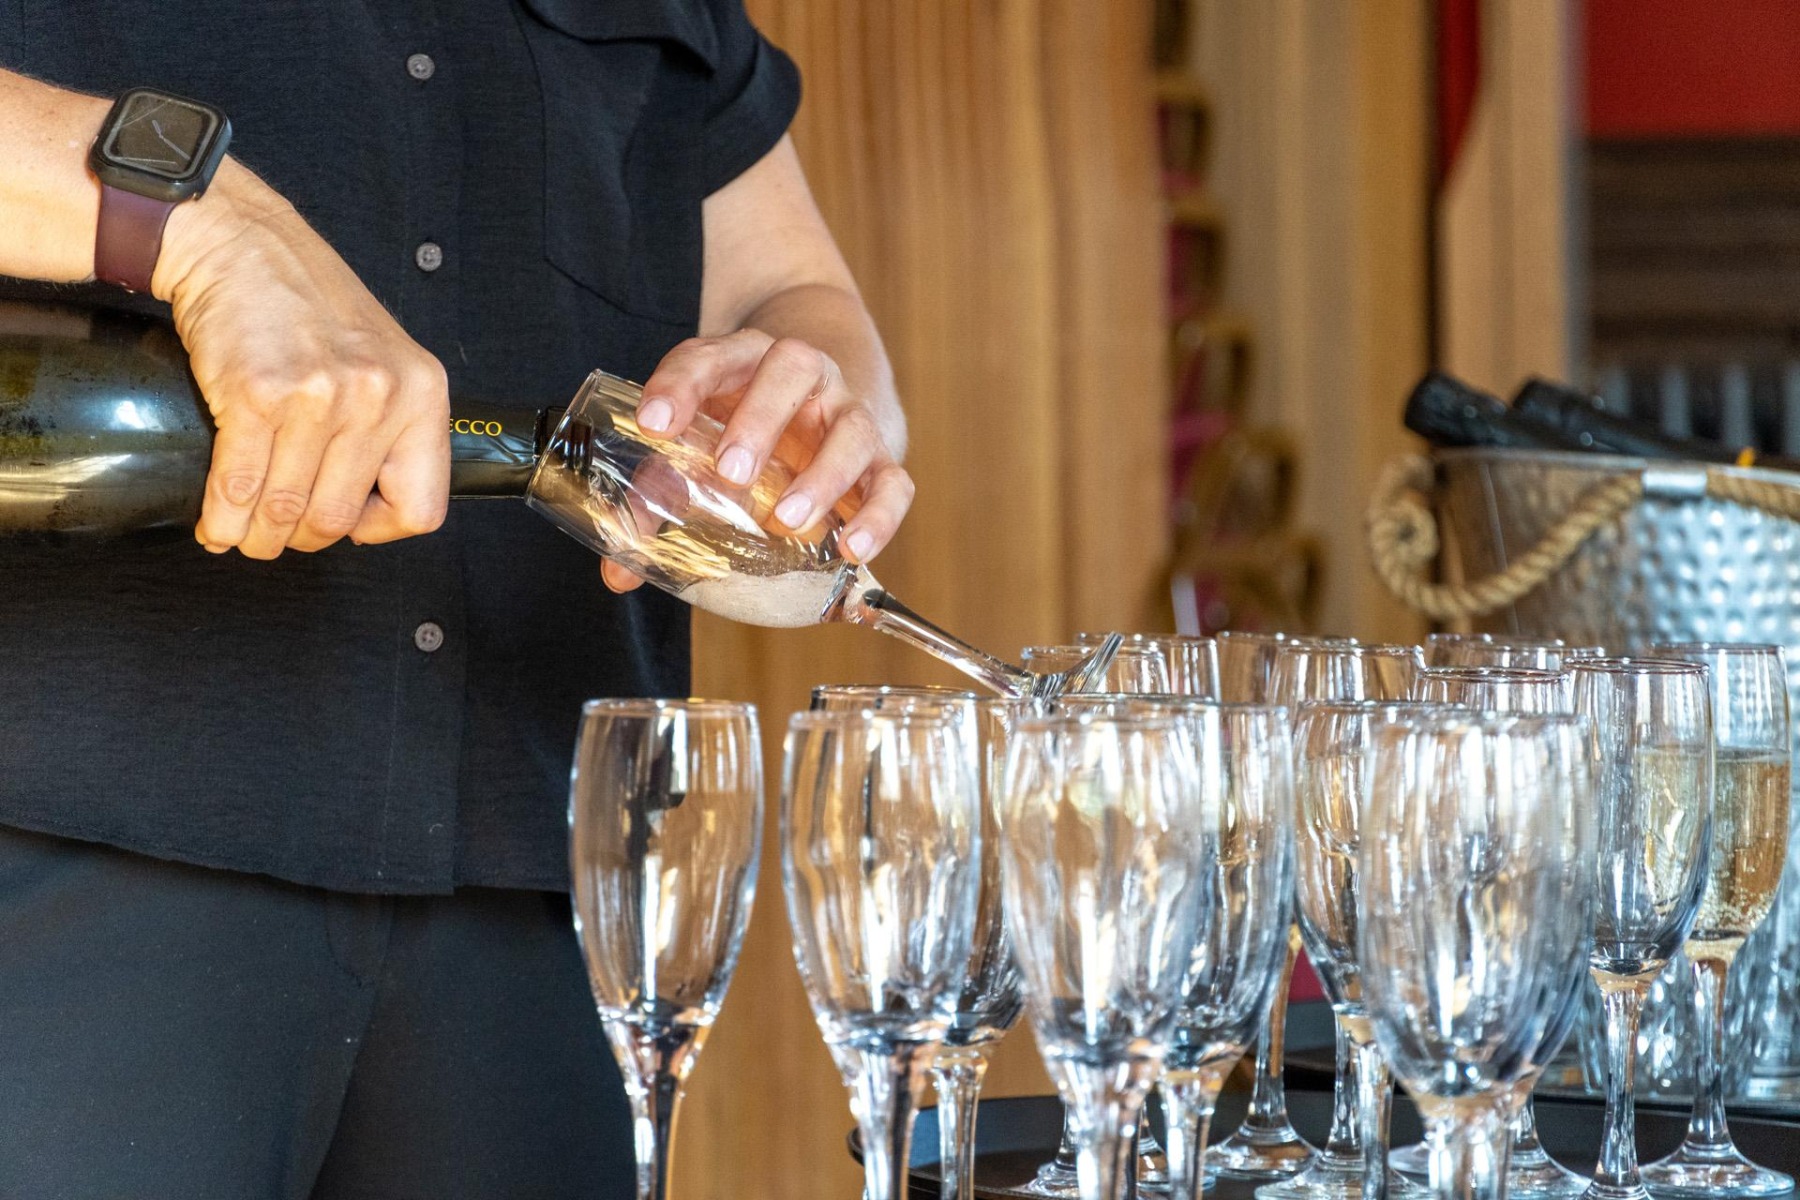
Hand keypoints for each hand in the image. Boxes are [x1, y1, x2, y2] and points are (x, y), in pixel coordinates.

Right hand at [158, 162, 449, 557]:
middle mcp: (379, 397)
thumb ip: (390, 427)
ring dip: (257, 537)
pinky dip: (222, 518)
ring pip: (286, 511)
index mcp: (423, 393)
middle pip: (339, 518)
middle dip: (301, 538)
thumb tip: (367, 510)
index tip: (350, 521)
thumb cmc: (309, 301)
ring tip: (242, 532)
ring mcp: (319, 397)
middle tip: (279, 533)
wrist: (242, 244)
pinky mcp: (257, 394)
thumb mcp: (385, 359)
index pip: (421, 507)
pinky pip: (239, 486)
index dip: (379, 529)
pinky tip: (217, 521)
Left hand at [600, 330, 912, 593]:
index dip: (680, 387)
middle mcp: (802, 376)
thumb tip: (619, 575)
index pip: (708, 357)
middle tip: (731, 473)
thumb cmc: (743, 429)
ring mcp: (846, 414)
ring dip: (822, 476)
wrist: (821, 403)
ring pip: (850, 428)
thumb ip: (654, 501)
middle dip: (760, 421)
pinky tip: (851, 548)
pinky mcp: (882, 458)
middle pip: (791, 371)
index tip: (653, 425)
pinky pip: (894, 482)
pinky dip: (879, 516)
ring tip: (787, 520)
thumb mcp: (696, 446)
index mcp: (742, 361)